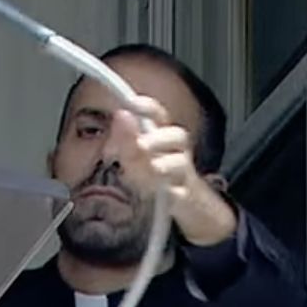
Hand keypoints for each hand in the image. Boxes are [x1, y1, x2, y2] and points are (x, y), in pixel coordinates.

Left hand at [111, 96, 235, 246]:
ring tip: (154, 167)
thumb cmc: (156, 174)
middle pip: (178, 135)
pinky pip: (181, 192)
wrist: (187, 202)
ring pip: (181, 163)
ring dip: (165, 164)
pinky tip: (164, 192)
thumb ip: (125, 139)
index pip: (158, 114)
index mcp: (162, 135)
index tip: (131, 103)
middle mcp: (176, 150)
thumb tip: (120, 116)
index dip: (147, 107)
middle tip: (142, 145)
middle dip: (159, 138)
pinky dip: (173, 192)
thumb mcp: (135, 157)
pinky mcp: (185, 196)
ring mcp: (182, 173)